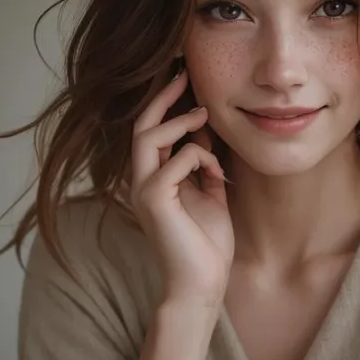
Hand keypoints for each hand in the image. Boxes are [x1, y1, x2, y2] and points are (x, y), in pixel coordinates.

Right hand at [130, 69, 234, 307]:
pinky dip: (200, 157)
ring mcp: (144, 190)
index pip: (151, 130)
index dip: (164, 103)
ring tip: (204, 115)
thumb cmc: (206, 242)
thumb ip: (204, 166)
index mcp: (154, 178)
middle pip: (142, 126)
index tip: (185, 79)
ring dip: (179, 122)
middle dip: (163, 97)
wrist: (202, 284)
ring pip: (148, 137)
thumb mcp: (209, 193)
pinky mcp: (154, 201)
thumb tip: (207, 137)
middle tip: (185, 75)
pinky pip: (175, 162)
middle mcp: (142, 180)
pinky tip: (217, 172)